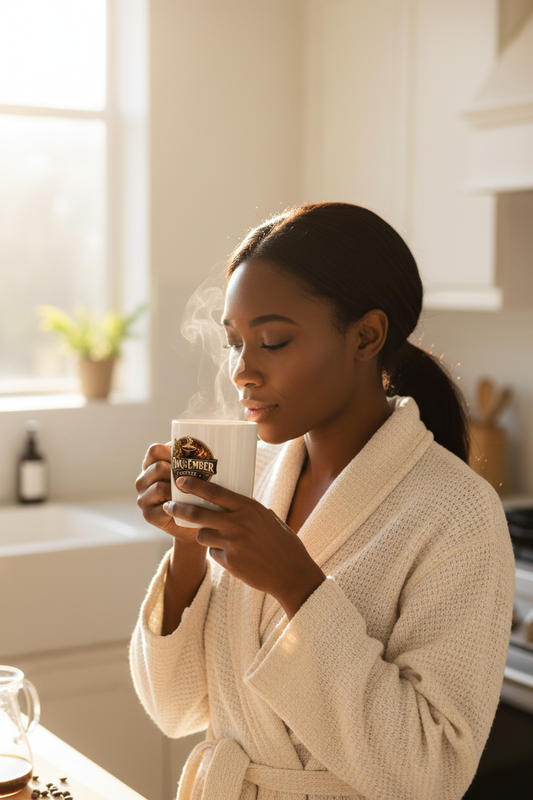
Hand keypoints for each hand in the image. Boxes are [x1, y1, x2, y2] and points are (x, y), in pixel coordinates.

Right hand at [135, 443, 202, 546]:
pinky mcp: (149, 515)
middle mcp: (143, 481)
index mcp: (151, 466)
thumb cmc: (194, 495)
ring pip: (159, 487)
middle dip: (177, 471)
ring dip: (177, 489)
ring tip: (191, 490)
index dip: (170, 450)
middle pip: (158, 467)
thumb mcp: (192, 474)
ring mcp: (143, 498)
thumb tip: (218, 445)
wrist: (193, 525)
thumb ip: (194, 460)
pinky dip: (175, 506)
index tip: (188, 456)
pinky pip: (163, 506)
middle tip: (196, 475)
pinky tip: (185, 505)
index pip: (154, 451)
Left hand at [163, 477, 325, 618]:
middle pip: (198, 514)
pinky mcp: (229, 562)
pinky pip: (213, 553)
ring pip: (202, 535)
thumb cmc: (283, 543)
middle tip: (168, 505)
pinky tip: (233, 555)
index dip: (195, 485)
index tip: (180, 481)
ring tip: (214, 536)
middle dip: (179, 508)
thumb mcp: (268, 518)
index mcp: (248, 508)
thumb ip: (248, 510)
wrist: (291, 572)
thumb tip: (231, 502)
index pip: (215, 493)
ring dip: (204, 534)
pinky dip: (218, 553)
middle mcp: (237, 524)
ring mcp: (232, 544)